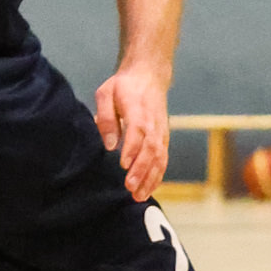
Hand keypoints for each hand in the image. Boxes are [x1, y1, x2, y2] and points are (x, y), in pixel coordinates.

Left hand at [94, 58, 171, 201]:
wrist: (149, 75)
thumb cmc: (124, 85)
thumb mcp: (106, 93)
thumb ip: (106, 117)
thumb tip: (109, 145)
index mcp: (138, 109)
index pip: (138, 131)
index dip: (132, 149)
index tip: (123, 165)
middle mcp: (153, 123)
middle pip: (151, 149)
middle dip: (141, 170)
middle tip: (130, 187)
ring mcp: (161, 132)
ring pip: (160, 158)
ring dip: (150, 178)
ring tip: (139, 195)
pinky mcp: (164, 138)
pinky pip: (163, 159)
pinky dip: (158, 175)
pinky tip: (149, 189)